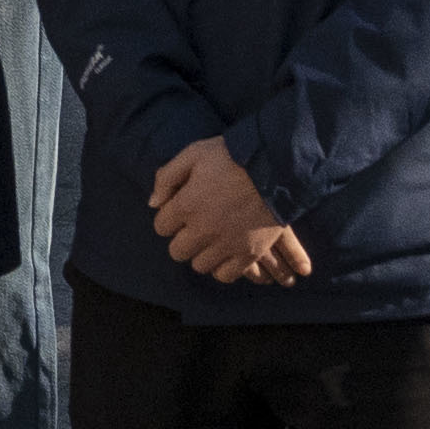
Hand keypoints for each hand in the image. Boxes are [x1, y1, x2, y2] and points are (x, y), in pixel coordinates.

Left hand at [145, 138, 293, 281]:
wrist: (277, 165)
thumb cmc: (233, 156)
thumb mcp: (194, 153)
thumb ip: (167, 177)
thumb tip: (153, 203)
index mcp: (186, 205)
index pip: (161, 226)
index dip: (169, 217)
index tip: (181, 210)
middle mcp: (203, 229)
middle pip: (177, 251)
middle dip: (182, 238)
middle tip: (195, 227)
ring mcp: (227, 244)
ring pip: (200, 265)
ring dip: (202, 253)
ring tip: (211, 239)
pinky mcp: (249, 253)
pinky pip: (226, 275)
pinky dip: (222, 267)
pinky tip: (225, 253)